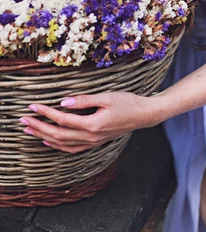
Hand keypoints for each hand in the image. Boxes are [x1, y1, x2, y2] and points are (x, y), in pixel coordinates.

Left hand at [19, 91, 161, 153]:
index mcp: (92, 125)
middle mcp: (90, 137)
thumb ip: (84, 100)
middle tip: (23, 120)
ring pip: (62, 144)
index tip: (32, 105)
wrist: (143, 115)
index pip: (62, 119)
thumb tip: (63, 103)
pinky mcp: (95, 142)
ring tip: (30, 130)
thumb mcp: (106, 97)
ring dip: (44, 137)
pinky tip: (49, 141)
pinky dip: (57, 146)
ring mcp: (92, 142)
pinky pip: (71, 148)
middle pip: (58, 134)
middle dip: (38, 127)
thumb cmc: (127, 102)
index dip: (45, 112)